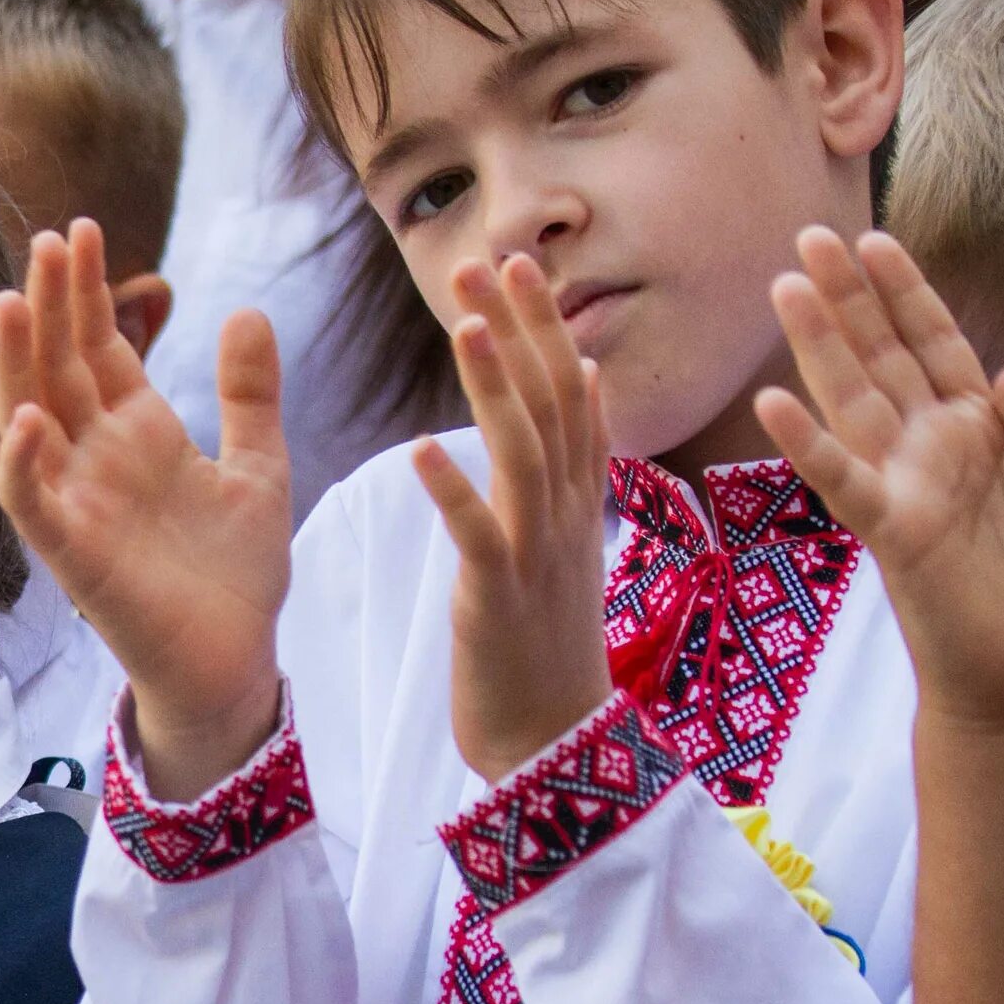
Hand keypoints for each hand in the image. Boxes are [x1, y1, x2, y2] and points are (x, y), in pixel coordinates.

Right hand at [0, 219, 290, 799]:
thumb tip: (245, 309)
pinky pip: (37, 506)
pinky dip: (26, 466)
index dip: (88, 292)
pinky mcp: (75, 558)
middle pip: (60, 367)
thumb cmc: (237, 575)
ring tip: (16, 300)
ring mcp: (79, 505)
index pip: (99, 348)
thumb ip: (249, 394)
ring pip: (31, 422)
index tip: (82, 229)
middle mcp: (97, 461)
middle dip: (53, 305)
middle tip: (51, 237)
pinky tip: (31, 418)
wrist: (235, 662)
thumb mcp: (259, 467)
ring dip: (19, 365)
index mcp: (137, 434)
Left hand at [411, 254, 612, 782]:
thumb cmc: (545, 646)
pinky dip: (452, 490)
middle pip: (551, 402)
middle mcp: (567, 513)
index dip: (543, 328)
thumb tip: (583, 383)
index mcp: (578, 499)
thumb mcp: (562, 546)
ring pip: (521, 451)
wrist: (555, 744)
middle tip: (489, 259)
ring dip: (493, 383)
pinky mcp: (499, 597)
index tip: (516, 266)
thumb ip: (567, 469)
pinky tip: (420, 447)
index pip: (569, 392)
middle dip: (521, 329)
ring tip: (463, 321)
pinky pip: (477, 535)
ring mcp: (538, 553)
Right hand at [757, 229, 1003, 734]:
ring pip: (854, 399)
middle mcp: (927, 448)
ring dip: (817, 342)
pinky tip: (772, 404)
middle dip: (846, 296)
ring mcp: (903, 485)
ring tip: (782, 288)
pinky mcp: (894, 533)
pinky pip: (845, 481)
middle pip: (880, 356)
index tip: (875, 239)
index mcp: (970, 429)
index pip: (931, 344)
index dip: (905, 291)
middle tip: (807, 237)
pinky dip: (808, 443)